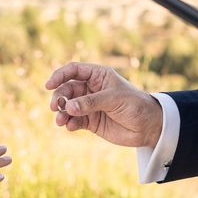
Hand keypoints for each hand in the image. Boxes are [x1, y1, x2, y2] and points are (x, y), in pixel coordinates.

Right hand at [45, 62, 162, 147]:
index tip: (49, 85)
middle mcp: (91, 89)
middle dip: (59, 98)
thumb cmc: (135, 105)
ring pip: (68, 106)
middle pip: (67, 89)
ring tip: (60, 121)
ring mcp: (90, 105)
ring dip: (61, 113)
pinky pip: (74, 120)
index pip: (74, 70)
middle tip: (55, 108)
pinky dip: (69, 123)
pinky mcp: (90, 121)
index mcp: (98, 76)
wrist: (148, 127)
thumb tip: (68, 107)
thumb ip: (91, 102)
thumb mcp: (114, 99)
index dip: (60, 76)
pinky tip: (70, 127)